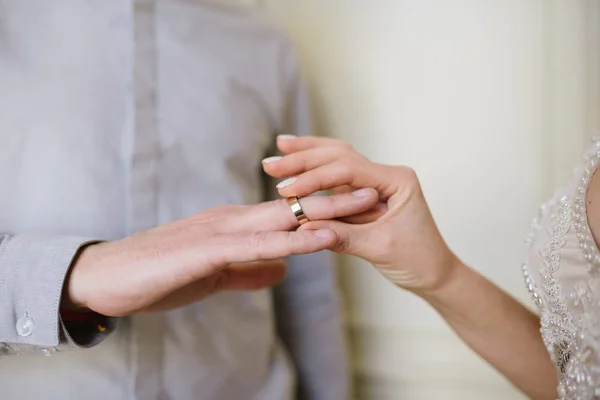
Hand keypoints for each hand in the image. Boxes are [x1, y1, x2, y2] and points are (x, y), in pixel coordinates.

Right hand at [63, 190, 377, 315]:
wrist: (111, 278)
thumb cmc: (160, 274)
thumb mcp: (215, 275)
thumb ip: (249, 269)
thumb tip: (283, 267)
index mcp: (234, 225)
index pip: (287, 212)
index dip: (324, 207)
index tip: (359, 205)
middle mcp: (233, 219)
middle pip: (293, 205)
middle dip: (335, 197)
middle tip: (374, 188)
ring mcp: (221, 230)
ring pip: (283, 217)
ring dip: (325, 210)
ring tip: (363, 202)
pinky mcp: (209, 248)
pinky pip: (260, 242)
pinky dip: (295, 238)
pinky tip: (322, 237)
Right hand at [263, 136, 458, 292]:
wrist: (434, 274)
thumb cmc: (417, 260)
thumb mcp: (378, 249)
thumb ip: (342, 235)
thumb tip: (303, 227)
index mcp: (397, 180)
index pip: (349, 170)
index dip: (315, 179)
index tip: (287, 190)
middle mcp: (386, 175)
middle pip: (340, 156)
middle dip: (305, 157)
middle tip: (272, 163)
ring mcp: (375, 182)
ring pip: (337, 160)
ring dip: (307, 155)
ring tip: (280, 146)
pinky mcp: (365, 195)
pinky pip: (337, 178)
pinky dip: (315, 171)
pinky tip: (295, 163)